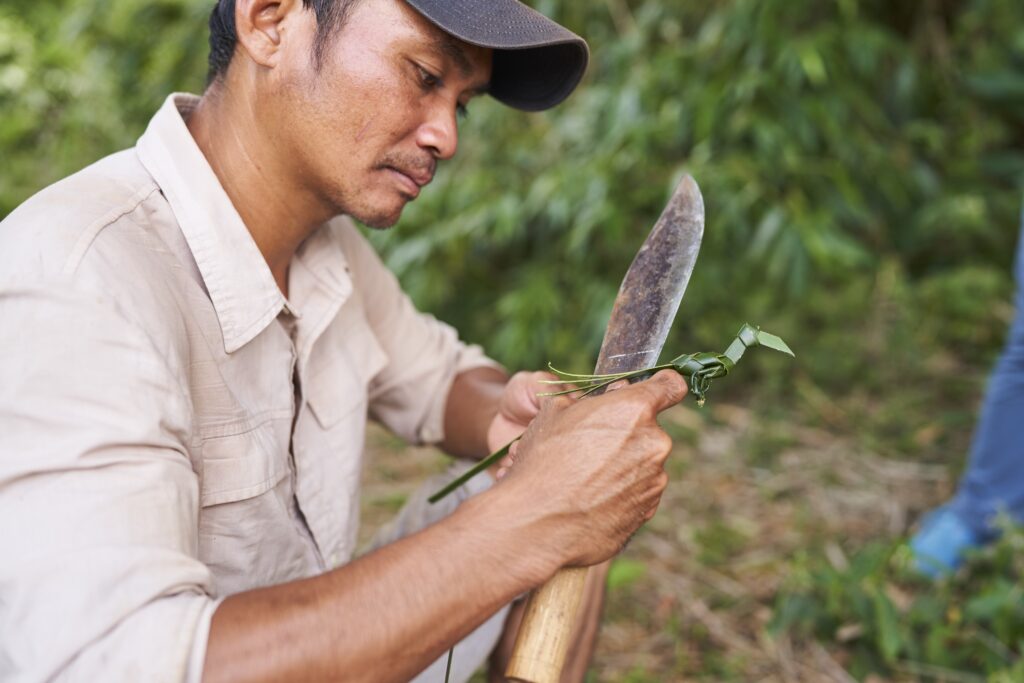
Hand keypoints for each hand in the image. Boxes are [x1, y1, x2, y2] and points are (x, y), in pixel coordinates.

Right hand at [496, 369, 687, 567]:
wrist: (539, 523)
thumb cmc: (544, 462)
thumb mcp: (553, 413)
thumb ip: (584, 402)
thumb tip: (591, 404)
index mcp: (635, 409)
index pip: (670, 385)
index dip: (662, 385)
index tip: (651, 390)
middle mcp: (655, 443)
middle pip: (648, 429)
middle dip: (625, 433)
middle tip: (590, 444)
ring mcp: (655, 480)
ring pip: (642, 463)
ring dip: (622, 465)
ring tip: (584, 478)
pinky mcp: (648, 511)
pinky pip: (638, 492)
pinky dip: (620, 493)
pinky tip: (590, 499)